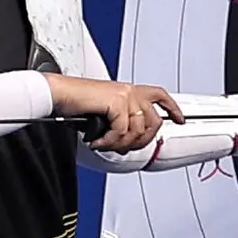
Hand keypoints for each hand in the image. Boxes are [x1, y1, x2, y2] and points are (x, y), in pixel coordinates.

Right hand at [43, 74, 184, 152]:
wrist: (57, 94)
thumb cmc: (75, 103)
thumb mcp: (105, 111)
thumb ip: (122, 119)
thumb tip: (131, 139)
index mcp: (129, 90)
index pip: (160, 96)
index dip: (172, 108)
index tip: (179, 119)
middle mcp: (130, 91)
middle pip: (153, 122)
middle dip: (140, 141)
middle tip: (121, 146)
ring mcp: (125, 95)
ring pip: (138, 130)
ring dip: (120, 143)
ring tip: (105, 143)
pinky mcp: (116, 102)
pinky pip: (122, 132)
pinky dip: (109, 141)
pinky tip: (98, 141)